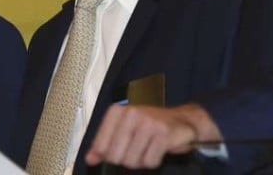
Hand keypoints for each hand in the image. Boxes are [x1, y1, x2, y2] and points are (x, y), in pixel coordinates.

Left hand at [84, 103, 219, 168]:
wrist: (182, 120)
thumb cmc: (149, 125)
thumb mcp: (124, 129)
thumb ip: (105, 143)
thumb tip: (90, 159)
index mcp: (117, 111)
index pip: (100, 144)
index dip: (105, 155)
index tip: (113, 155)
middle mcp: (131, 113)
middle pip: (115, 156)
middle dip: (125, 160)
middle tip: (136, 151)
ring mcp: (148, 123)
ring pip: (132, 161)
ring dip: (141, 161)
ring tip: (148, 148)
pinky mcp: (163, 133)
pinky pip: (150, 162)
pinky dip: (154, 161)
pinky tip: (158, 150)